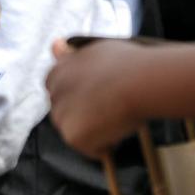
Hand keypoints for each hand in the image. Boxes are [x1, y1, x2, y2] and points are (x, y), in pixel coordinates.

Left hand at [46, 39, 145, 157]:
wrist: (141, 81)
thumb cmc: (127, 64)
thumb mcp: (96, 50)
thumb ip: (72, 55)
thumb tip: (54, 44)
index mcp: (57, 72)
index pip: (58, 90)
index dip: (80, 96)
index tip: (98, 98)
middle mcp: (53, 94)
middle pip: (64, 114)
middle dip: (84, 116)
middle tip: (112, 109)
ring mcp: (60, 116)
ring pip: (76, 132)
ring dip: (94, 132)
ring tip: (118, 118)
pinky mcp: (72, 136)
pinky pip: (89, 149)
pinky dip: (104, 147)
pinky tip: (118, 130)